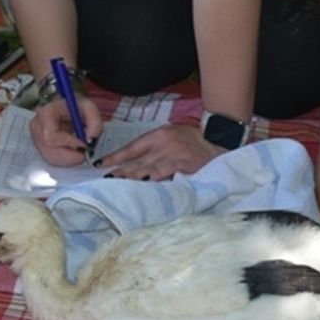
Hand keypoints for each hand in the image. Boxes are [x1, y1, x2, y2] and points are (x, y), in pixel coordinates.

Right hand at [28, 95, 102, 166]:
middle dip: (71, 155)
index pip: (51, 136)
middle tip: (84, 151)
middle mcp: (37, 127)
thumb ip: (94, 121)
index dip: (69, 143)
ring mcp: (37, 138)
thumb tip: (91, 139)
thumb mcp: (89, 107)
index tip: (83, 144)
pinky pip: (52, 160)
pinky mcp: (40, 147)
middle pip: (50, 151)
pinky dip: (66, 160)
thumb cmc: (75, 106)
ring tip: (79, 149)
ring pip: (51, 158)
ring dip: (69, 159)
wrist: (68, 108)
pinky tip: (73, 151)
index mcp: (46, 113)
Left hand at [100, 124, 223, 179]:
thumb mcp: (172, 137)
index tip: (101, 164)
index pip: (132, 147)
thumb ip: (155, 147)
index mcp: (158, 134)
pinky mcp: (182, 163)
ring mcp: (172, 153)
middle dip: (119, 171)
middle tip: (104, 180)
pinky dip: (150, 178)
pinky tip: (140, 184)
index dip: (116, 156)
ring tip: (116, 184)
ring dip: (130, 177)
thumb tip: (134, 161)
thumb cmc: (193, 141)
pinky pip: (163, 172)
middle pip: (136, 160)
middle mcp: (163, 142)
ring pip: (146, 167)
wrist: (217, 142)